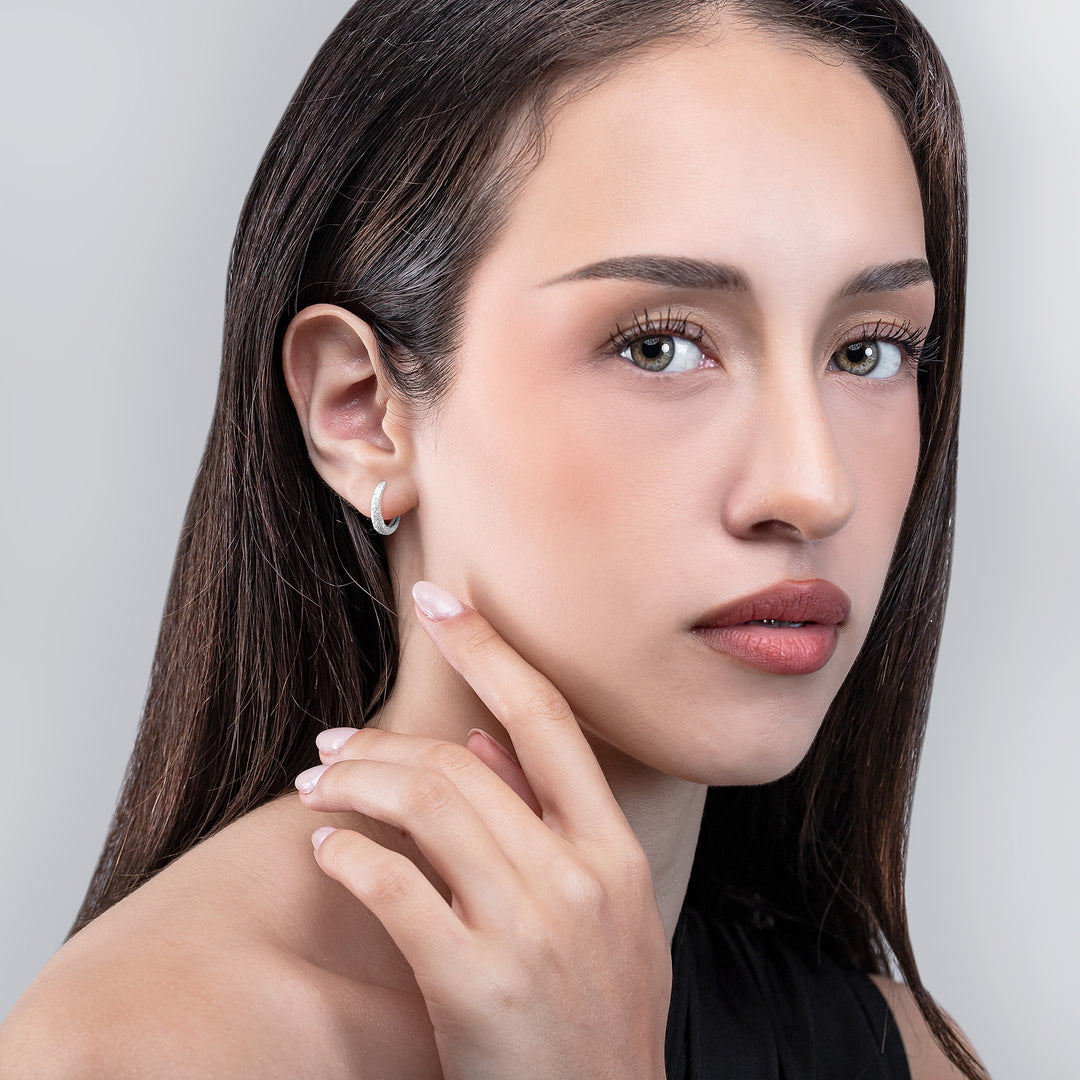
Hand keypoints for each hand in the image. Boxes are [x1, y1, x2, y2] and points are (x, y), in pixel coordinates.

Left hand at [294, 581, 670, 1079]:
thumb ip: (550, 820)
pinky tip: (328, 850)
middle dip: (380, 742)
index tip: (441, 600)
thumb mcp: (604, 913)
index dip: (491, 650)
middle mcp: (579, 876)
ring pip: (424, 806)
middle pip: (459, 762)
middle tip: (330, 745)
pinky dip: (348, 854)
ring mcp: (530, 928)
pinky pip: (392, 886)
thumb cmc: (597, 1018)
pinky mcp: (474, 982)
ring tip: (316, 788)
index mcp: (614, 852)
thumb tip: (486, 737)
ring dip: (355, 785)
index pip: (548, 719)